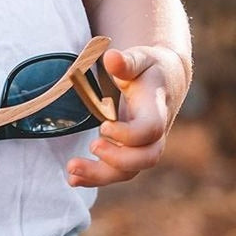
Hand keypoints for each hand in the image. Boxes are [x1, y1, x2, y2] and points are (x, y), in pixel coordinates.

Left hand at [66, 46, 186, 188]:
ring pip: (128, 171)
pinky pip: (117, 172)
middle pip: (144, 159)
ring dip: (100, 175)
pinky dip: (96, 177)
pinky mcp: (130, 152)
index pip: (150, 130)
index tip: (104, 126)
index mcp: (156, 108)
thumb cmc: (148, 68)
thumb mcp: (141, 58)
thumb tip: (112, 58)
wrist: (164, 82)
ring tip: (71, 172)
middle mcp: (154, 134)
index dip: (129, 134)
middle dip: (117, 161)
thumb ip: (127, 61)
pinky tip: (74, 178)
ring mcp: (143, 147)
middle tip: (92, 146)